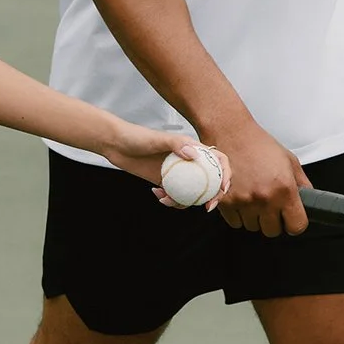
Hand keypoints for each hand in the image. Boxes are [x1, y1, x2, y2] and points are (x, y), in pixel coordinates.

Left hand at [102, 125, 231, 211]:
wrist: (117, 145)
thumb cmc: (138, 137)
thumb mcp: (159, 138)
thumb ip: (178, 144)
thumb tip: (195, 154)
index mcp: (194, 149)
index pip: (219, 161)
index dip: (226, 175)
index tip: (223, 188)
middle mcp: (189, 161)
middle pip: (210, 181)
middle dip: (213, 196)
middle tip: (207, 207)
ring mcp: (177, 173)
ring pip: (192, 192)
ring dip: (186, 202)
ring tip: (168, 199)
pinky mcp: (165, 182)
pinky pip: (175, 196)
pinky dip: (169, 200)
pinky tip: (156, 193)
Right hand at [208, 120, 308, 236]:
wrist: (230, 133)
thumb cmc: (258, 144)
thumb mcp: (289, 160)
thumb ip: (302, 183)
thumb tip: (307, 199)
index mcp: (284, 189)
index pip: (296, 226)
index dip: (294, 224)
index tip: (290, 219)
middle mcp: (264, 198)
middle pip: (272, 231)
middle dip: (272, 221)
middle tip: (269, 205)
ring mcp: (243, 202)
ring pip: (252, 227)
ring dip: (254, 218)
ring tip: (252, 197)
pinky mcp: (225, 202)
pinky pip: (235, 222)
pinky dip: (238, 215)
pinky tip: (240, 197)